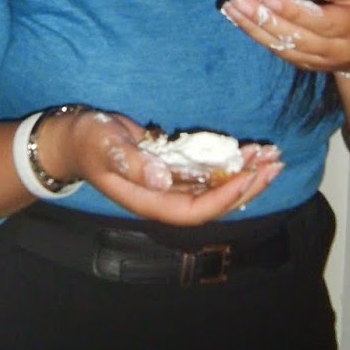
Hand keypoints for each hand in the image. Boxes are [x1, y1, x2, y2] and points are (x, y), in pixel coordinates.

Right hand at [40, 108, 282, 225]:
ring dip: (246, 172)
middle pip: (215, 203)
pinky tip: (251, 148)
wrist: (75, 138)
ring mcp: (172, 183)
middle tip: (275, 164)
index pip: (195, 211)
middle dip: (247, 186)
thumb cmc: (87, 142)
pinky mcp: (176, 167)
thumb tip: (162, 178)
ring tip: (272, 155)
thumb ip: (130, 163)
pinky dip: (231, 160)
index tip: (247, 176)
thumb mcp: (104, 148)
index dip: (223, 198)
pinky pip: (210, 170)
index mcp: (149, 201)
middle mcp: (166, 197)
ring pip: (217, 186)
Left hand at [220, 0, 349, 76]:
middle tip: (237, 1)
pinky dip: (258, 37)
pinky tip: (240, 21)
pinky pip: (280, 53)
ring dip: (253, 29)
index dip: (293, 11)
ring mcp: (318, 62)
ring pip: (283, 47)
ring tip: (231, 8)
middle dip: (263, 19)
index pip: (319, 22)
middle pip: (295, 37)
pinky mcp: (305, 65)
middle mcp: (334, 50)